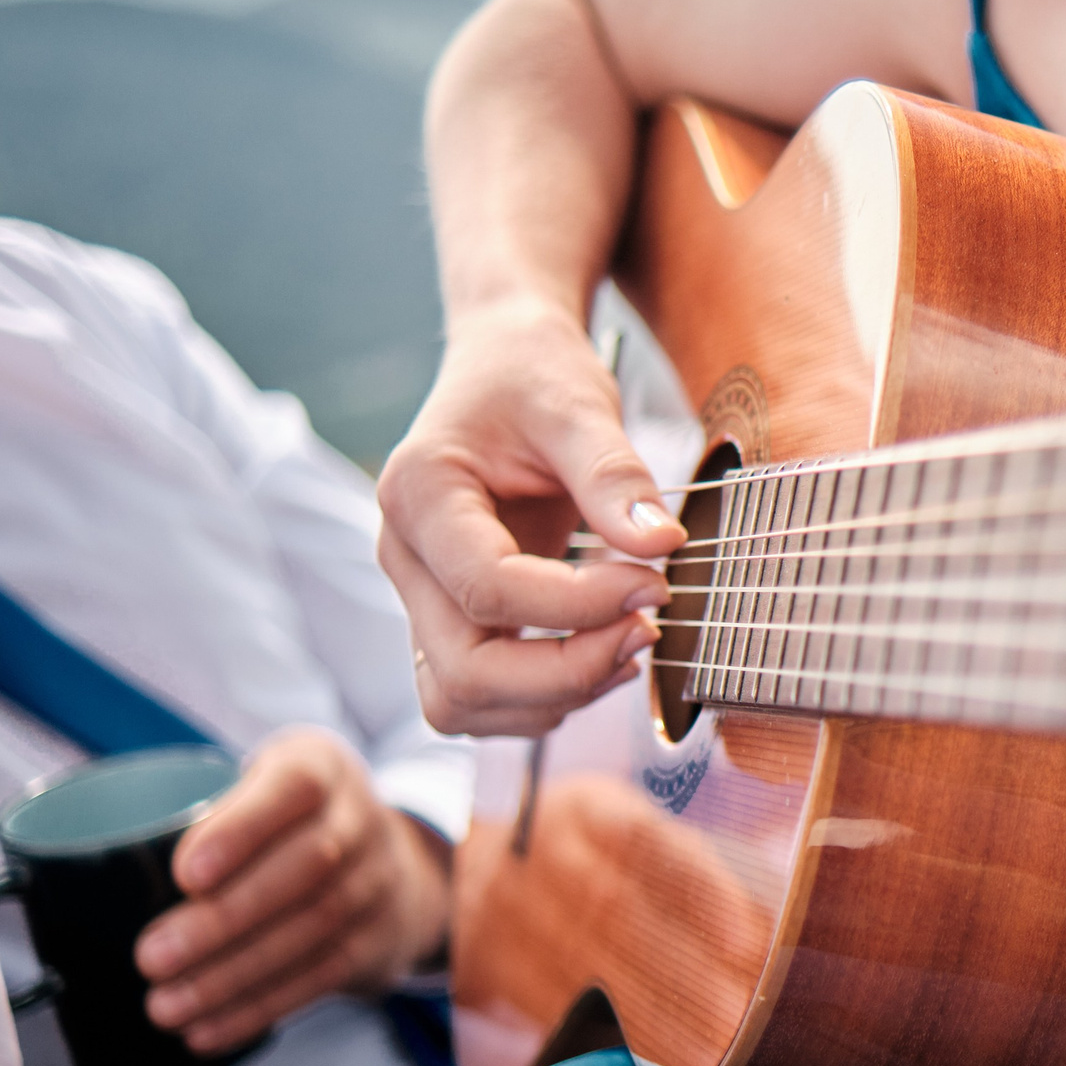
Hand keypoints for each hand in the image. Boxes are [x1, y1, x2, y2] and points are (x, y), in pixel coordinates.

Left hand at [136, 728, 452, 1054]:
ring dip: (233, 975)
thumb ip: (199, 812)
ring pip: (313, 929)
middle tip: (150, 958)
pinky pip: (322, 977)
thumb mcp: (257, 788)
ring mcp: (377, 882)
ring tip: (165, 1005)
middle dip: (224, 919)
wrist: (387, 861)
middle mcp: (359, 820)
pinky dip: (259, 1008)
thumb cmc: (282, 823)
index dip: (243, 829)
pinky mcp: (378, 940)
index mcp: (319, 768)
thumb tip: (73, 873)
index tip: (185, 874)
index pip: (293, 789)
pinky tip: (207, 1032)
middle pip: (306, 867)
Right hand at [376, 296, 682, 735]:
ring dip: (552, 697)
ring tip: (628, 645)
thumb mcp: (578, 404)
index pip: (487, 588)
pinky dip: (542, 697)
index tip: (653, 582)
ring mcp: (421, 596)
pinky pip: (479, 694)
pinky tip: (602, 652)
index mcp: (418, 493)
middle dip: (565, 670)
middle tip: (646, 629)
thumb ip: (615, 475)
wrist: (505, 365)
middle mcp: (404, 556)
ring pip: (461, 701)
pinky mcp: (450, 620)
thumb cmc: (532, 375)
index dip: (578, 605)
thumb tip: (661, 546)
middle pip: (463, 670)